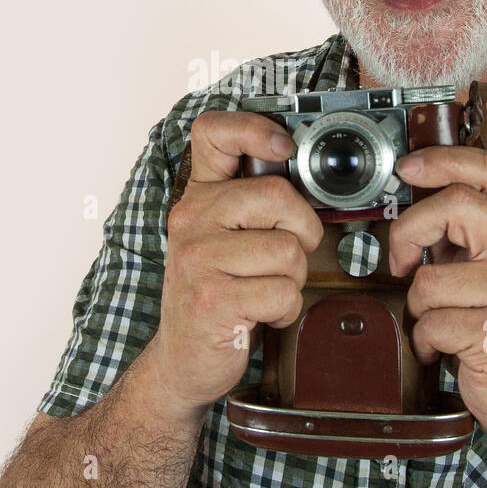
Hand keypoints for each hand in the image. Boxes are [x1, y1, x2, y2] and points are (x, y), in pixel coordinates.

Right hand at [149, 110, 322, 418]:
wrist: (182, 359)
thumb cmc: (216, 294)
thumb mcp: (223, 238)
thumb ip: (252, 203)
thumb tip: (304, 171)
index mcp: (198, 197)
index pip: (213, 132)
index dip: (254, 128)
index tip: (283, 148)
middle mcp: (191, 220)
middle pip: (278, 195)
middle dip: (302, 231)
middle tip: (284, 256)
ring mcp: (198, 259)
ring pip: (288, 250)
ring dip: (293, 279)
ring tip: (265, 289)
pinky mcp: (213, 298)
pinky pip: (283, 291)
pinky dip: (285, 309)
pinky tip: (261, 312)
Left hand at [389, 145, 486, 454]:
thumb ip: (464, 236)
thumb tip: (416, 199)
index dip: (444, 159)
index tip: (408, 167)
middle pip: (455, 205)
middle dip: (408, 232)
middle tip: (401, 261)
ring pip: (430, 277)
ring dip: (419, 307)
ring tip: (442, 322)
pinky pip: (432, 323)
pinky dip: (427, 341)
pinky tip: (446, 349)